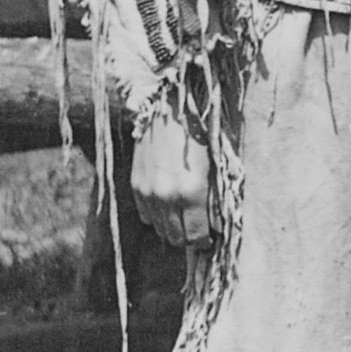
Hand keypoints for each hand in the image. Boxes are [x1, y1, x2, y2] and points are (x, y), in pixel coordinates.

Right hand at [129, 121, 212, 245]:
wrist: (166, 110)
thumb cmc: (197, 134)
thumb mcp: (213, 167)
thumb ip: (212, 200)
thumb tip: (214, 225)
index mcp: (191, 192)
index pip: (195, 236)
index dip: (204, 242)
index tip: (210, 238)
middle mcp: (166, 197)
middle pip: (176, 238)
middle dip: (189, 238)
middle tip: (198, 230)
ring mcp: (148, 193)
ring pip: (159, 229)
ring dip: (172, 228)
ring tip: (184, 217)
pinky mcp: (136, 185)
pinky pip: (145, 216)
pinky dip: (157, 216)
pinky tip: (167, 205)